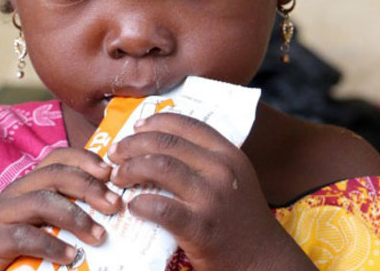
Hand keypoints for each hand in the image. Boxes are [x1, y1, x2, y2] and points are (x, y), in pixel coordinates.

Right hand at [0, 147, 123, 270]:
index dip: (84, 159)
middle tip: (114, 205)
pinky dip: (51, 245)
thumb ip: (76, 213)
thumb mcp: (55, 226)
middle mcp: (15, 192)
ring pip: (41, 202)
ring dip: (75, 217)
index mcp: (31, 184)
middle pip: (54, 176)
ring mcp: (1, 214)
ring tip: (98, 236)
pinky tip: (70, 255)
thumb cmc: (32, 251)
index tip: (110, 171)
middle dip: (88, 187)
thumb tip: (116, 208)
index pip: (58, 159)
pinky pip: (25, 236)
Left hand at [106, 114, 315, 270]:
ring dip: (130, 169)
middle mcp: (221, 170)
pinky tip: (133, 206)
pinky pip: (160, 207)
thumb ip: (207, 161)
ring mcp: (211, 198)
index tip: (135, 128)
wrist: (263, 260)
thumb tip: (162, 146)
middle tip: (116, 155)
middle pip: (165, 142)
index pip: (185, 124)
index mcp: (228, 154)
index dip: (154, 122)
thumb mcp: (235, 179)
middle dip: (132, 144)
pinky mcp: (200, 227)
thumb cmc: (241, 219)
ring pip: (159, 166)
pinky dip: (139, 203)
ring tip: (118, 177)